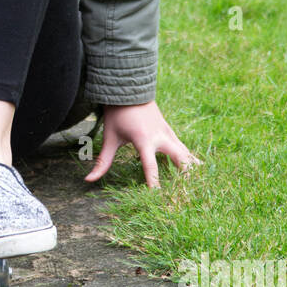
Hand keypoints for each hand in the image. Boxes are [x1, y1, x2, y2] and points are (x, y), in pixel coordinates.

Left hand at [83, 101, 201, 189]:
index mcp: (144, 139)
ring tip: (198, 185)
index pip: (151, 166)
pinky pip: (182, 147)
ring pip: (185, 152)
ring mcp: (168, 132)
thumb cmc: (118, 113)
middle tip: (188, 193)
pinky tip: (195, 170)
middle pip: (180, 158)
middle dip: (186, 175)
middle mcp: (160, 136)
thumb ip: (102, 161)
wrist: (129, 89)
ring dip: (191, 168)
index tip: (158, 197)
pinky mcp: (170, 130)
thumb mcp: (109, 137)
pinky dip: (188, 159)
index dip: (154, 183)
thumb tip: (88, 179)